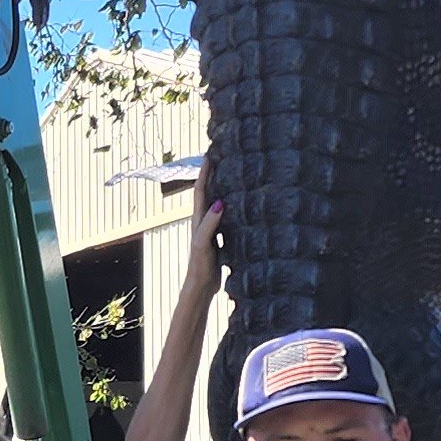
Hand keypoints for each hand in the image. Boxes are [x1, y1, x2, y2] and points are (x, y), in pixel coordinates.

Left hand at [182, 164, 224, 295]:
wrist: (200, 286)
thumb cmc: (200, 266)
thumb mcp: (203, 244)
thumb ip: (209, 224)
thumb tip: (220, 202)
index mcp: (199, 220)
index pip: (200, 190)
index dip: (204, 173)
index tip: (209, 154)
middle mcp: (204, 222)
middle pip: (208, 193)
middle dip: (213, 176)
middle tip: (222, 158)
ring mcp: (212, 230)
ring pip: (217, 204)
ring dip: (222, 189)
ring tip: (233, 175)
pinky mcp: (220, 239)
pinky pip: (227, 218)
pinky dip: (232, 208)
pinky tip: (241, 207)